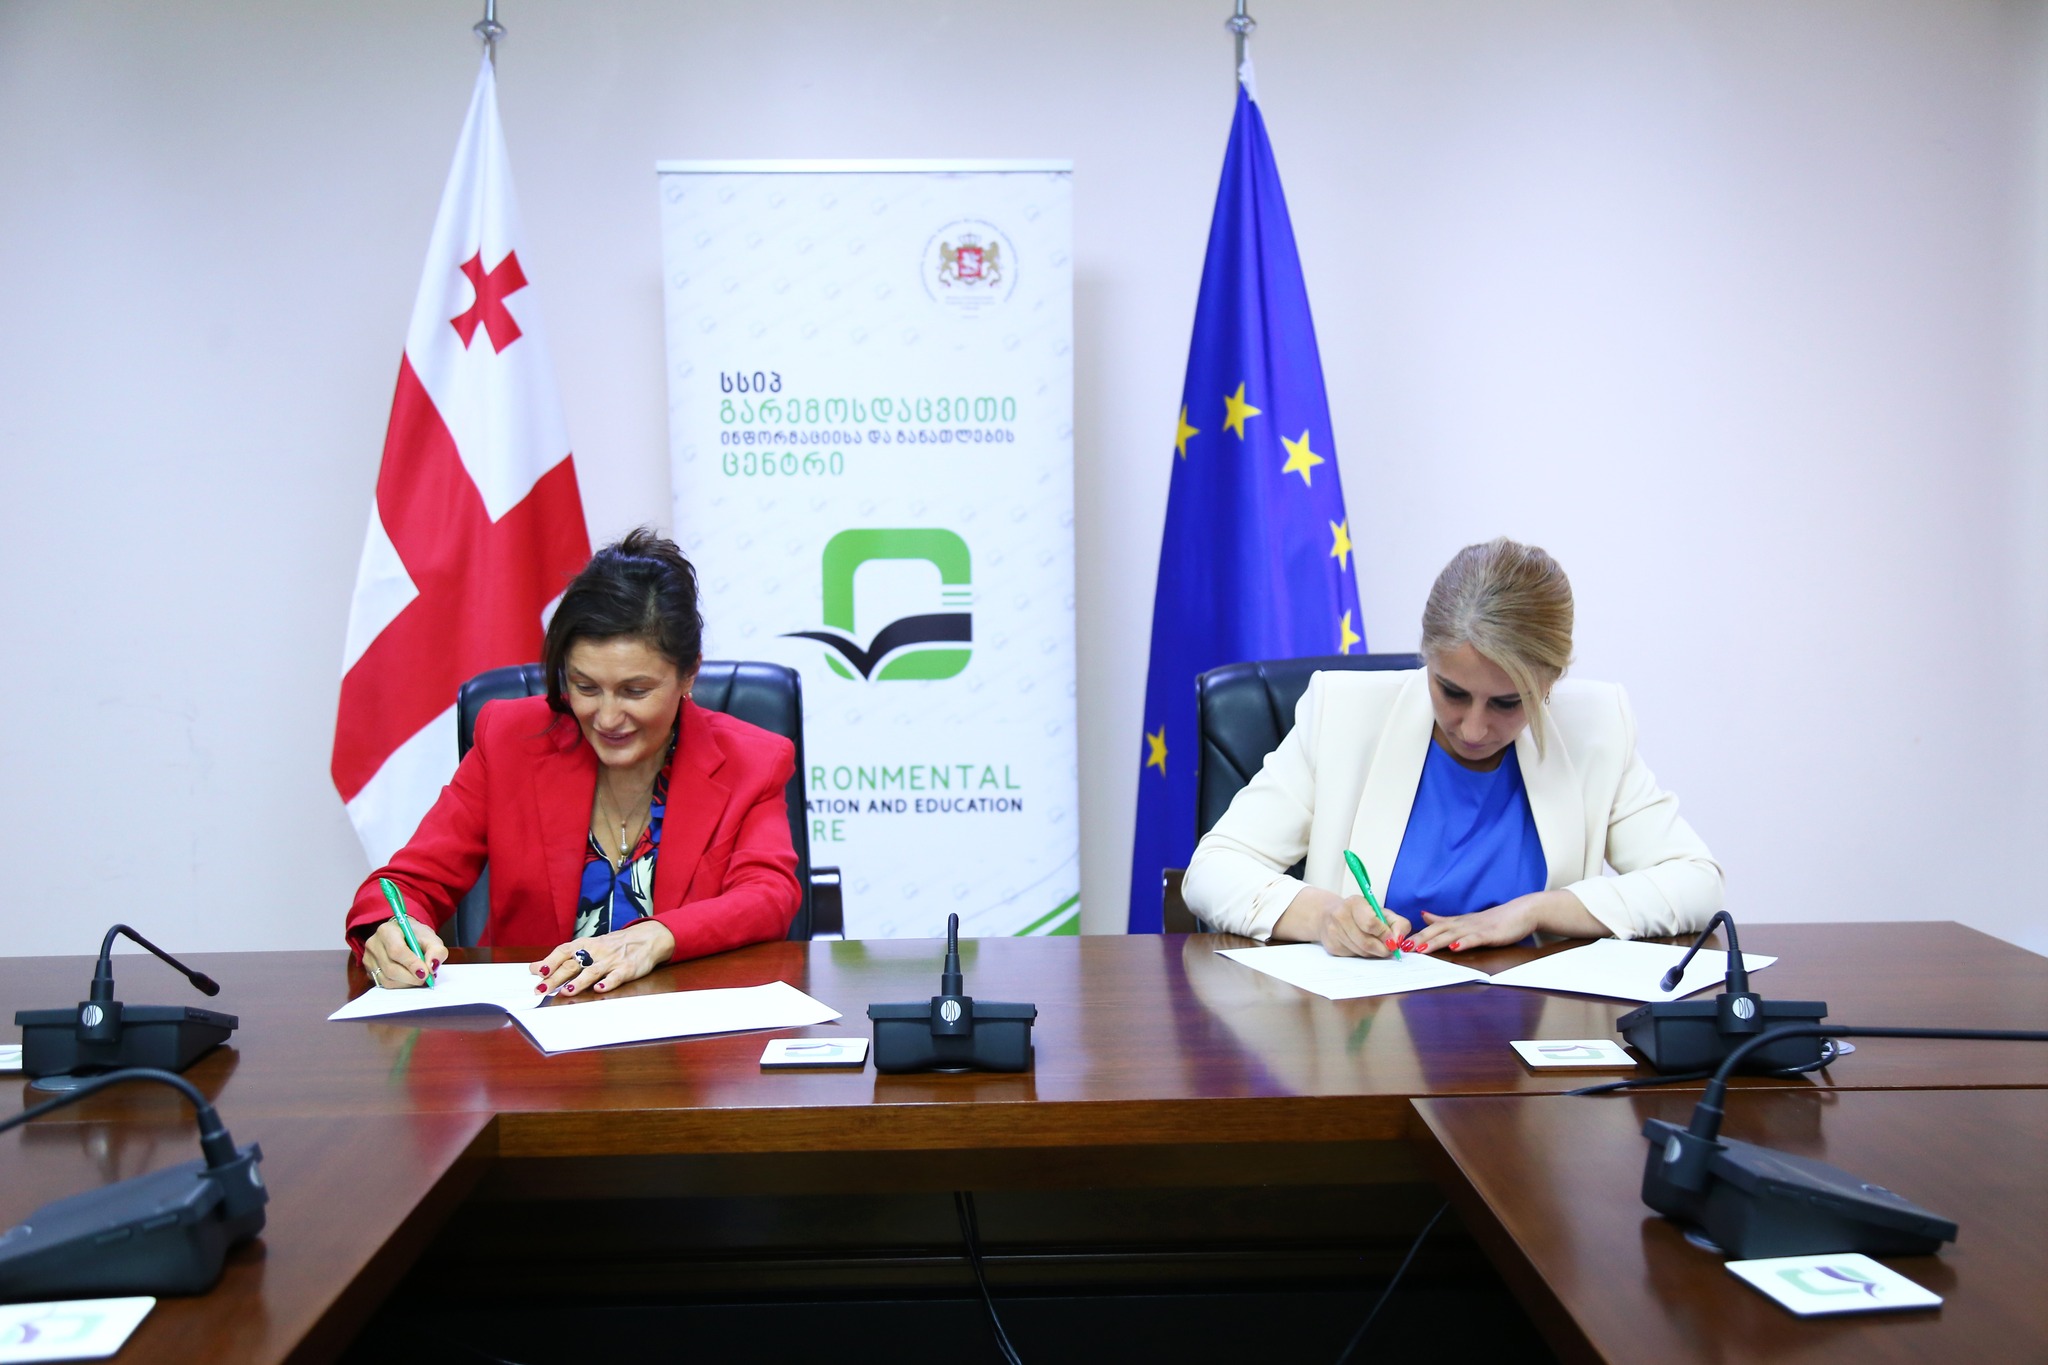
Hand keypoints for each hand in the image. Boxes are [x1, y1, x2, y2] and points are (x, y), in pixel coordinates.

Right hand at [361, 916, 445, 989]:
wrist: (403, 935)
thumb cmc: (416, 936)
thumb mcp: (431, 938)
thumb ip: (436, 950)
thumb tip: (432, 966)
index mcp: (387, 931)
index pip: (396, 951)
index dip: (412, 964)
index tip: (425, 973)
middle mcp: (373, 944)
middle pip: (390, 968)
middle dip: (411, 977)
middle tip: (426, 978)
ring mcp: (369, 959)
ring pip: (387, 979)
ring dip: (407, 983)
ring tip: (419, 977)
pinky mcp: (369, 971)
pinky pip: (384, 984)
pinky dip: (400, 985)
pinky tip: (409, 979)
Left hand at [533, 918, 675, 996]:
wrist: (646, 938)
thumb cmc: (613, 945)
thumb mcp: (589, 947)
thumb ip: (564, 958)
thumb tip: (536, 968)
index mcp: (585, 945)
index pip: (563, 951)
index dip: (549, 961)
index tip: (536, 971)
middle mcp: (596, 952)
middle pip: (573, 964)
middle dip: (556, 977)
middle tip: (541, 989)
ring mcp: (612, 961)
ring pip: (592, 971)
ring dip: (579, 982)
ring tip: (567, 991)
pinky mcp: (626, 969)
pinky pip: (616, 977)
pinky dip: (608, 983)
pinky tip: (600, 989)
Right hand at [1274, 888, 1412, 958]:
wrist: (1326, 915)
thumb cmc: (1360, 912)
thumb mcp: (1378, 910)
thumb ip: (1394, 922)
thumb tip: (1401, 940)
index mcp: (1354, 903)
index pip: (1372, 921)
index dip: (1386, 933)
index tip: (1393, 940)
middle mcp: (1340, 915)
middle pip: (1368, 942)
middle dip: (1382, 949)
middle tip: (1389, 950)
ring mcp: (1333, 931)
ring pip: (1360, 952)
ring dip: (1372, 953)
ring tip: (1374, 947)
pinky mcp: (1330, 946)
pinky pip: (1351, 956)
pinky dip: (1358, 955)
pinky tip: (1356, 946)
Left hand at [1410, 890, 1587, 953]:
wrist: (1522, 912)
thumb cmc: (1496, 919)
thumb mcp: (1467, 920)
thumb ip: (1445, 920)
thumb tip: (1424, 916)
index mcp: (1457, 923)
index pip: (1432, 929)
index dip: (1416, 935)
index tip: (1399, 943)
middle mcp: (1464, 924)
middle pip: (1438, 932)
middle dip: (1420, 940)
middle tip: (1403, 947)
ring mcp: (1477, 928)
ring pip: (1452, 935)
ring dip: (1436, 942)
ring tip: (1421, 949)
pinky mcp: (1491, 934)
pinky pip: (1476, 939)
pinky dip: (1465, 942)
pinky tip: (1456, 947)